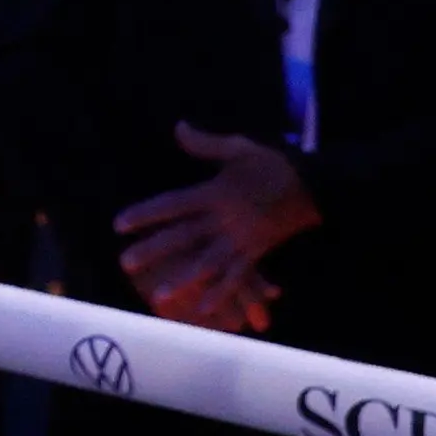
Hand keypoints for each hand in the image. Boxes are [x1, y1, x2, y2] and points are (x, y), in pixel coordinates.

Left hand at [114, 123, 317, 331]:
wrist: (316, 187)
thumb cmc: (273, 164)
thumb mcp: (240, 148)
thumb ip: (206, 143)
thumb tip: (178, 128)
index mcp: (216, 193)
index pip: (173, 204)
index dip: (146, 214)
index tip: (119, 224)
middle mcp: (225, 220)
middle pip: (184, 237)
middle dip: (154, 250)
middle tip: (124, 263)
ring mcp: (241, 239)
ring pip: (207, 263)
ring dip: (182, 279)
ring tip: (157, 295)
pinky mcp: (257, 253)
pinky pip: (237, 276)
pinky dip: (221, 293)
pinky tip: (202, 308)